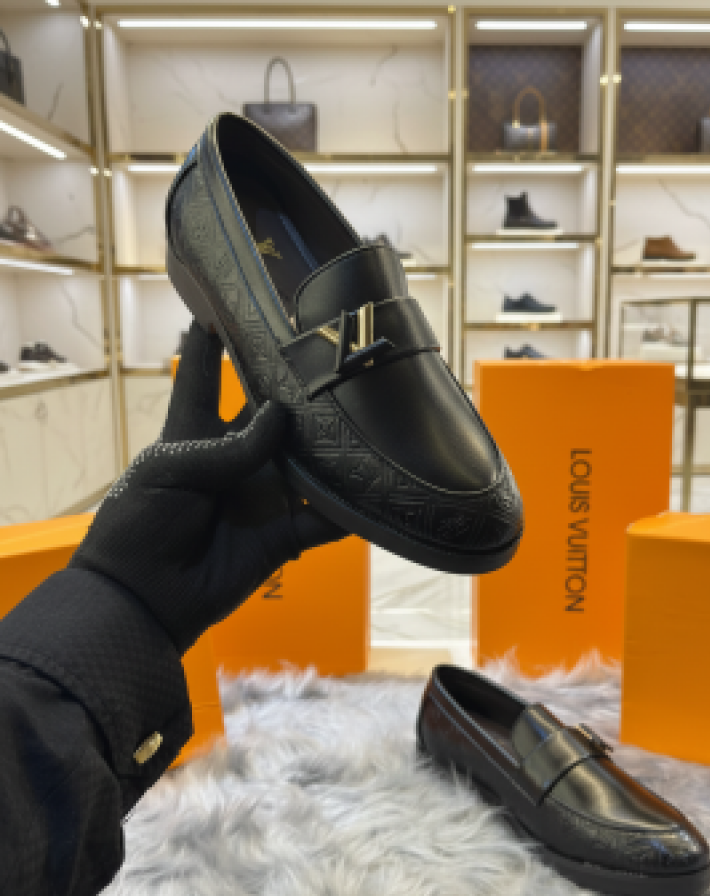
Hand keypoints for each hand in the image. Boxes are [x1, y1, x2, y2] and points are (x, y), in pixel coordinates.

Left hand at [72, 322, 345, 654]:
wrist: (143, 598)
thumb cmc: (139, 521)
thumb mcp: (172, 468)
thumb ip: (229, 445)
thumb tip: (281, 415)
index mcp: (195, 431)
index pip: (208, 373)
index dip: (217, 337)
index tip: (235, 297)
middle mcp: (237, 456)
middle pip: (276, 412)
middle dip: (302, 387)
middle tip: (339, 355)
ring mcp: (263, 494)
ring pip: (310, 461)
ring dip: (337, 444)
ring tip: (373, 411)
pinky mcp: (283, 534)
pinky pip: (327, 519)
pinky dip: (353, 509)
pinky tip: (383, 487)